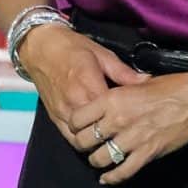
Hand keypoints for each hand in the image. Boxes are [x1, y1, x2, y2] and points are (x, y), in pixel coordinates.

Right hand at [18, 23, 145, 150]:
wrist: (39, 46)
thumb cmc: (71, 47)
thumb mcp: (102, 54)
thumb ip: (124, 73)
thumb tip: (148, 81)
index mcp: (88, 85)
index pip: (113, 114)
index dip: (128, 120)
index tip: (139, 120)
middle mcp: (73, 103)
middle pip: (98, 132)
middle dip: (114, 135)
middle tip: (129, 133)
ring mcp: (62, 112)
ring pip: (83, 140)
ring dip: (98, 142)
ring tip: (112, 139)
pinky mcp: (54, 117)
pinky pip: (70, 138)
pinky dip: (83, 140)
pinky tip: (94, 137)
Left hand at [64, 67, 187, 185]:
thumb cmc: (169, 87)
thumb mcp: (135, 83)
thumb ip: (118, 92)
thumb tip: (106, 96)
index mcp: (111, 99)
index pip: (77, 118)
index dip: (74, 125)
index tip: (77, 128)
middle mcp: (117, 120)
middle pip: (84, 140)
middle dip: (82, 145)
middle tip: (86, 146)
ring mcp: (132, 138)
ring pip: (100, 158)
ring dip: (96, 162)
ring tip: (97, 160)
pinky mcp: (147, 153)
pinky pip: (124, 171)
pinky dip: (113, 178)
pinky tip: (107, 179)